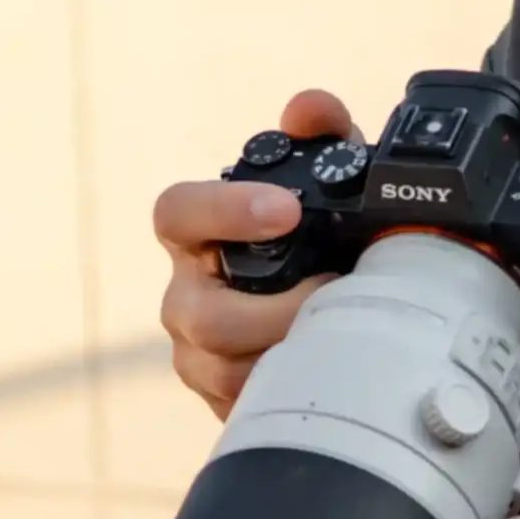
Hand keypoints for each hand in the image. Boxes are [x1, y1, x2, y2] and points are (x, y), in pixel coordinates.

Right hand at [151, 85, 359, 415]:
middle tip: (335, 291)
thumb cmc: (313, 246)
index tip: (286, 209)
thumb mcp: (323, 188)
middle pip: (204, 314)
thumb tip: (311, 110)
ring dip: (289, 354)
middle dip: (276, 310)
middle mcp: (187, 295)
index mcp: (197, 235)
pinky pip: (244, 408)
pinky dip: (290, 393)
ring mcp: (197, 356)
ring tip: (342, 337)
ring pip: (225, 370)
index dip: (224, 210)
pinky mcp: (221, 403)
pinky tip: (329, 377)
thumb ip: (321, 138)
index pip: (177, 212)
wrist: (326, 326)